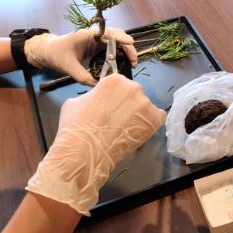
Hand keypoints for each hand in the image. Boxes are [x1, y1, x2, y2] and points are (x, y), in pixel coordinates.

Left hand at [24, 27, 137, 85]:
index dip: (121, 37)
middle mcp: (95, 36)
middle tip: (134, 61)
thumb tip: (98, 86)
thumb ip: (83, 76)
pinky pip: (111, 48)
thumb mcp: (69, 67)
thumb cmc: (56, 55)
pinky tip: (122, 64)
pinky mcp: (96, 47)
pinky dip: (119, 54)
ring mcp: (96, 41)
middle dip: (128, 47)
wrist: (46, 51)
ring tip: (131, 63)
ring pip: (116, 41)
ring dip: (125, 51)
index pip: (109, 33)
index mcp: (88, 35)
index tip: (131, 43)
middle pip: (117, 36)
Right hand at [26, 73, 165, 214]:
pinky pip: (157, 117)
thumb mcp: (75, 102)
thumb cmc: (75, 126)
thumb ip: (92, 95)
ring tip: (126, 129)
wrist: (84, 153)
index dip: (114, 96)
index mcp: (115, 80)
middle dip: (126, 104)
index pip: (119, 83)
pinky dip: (149, 123)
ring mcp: (146, 104)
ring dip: (138, 114)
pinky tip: (138, 131)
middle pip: (133, 93)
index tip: (110, 107)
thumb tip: (97, 98)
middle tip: (117, 119)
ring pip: (145, 106)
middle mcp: (133, 87)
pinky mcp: (155, 119)